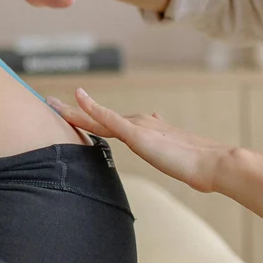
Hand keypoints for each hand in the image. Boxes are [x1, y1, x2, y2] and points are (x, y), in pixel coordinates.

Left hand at [50, 89, 234, 192]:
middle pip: (97, 118)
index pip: (110, 123)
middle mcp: (138, 123)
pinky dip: (92, 107)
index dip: (90, 117)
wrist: (212, 164)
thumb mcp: (175, 151)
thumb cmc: (198, 164)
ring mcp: (137, 127)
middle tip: (50, 103)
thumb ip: (163, 139)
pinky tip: (78, 98)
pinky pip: (109, 118)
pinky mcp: (138, 134)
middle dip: (73, 111)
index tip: (74, 110)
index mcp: (145, 129)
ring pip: (96, 116)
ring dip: (73, 109)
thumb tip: (157, 119)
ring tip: (50, 103)